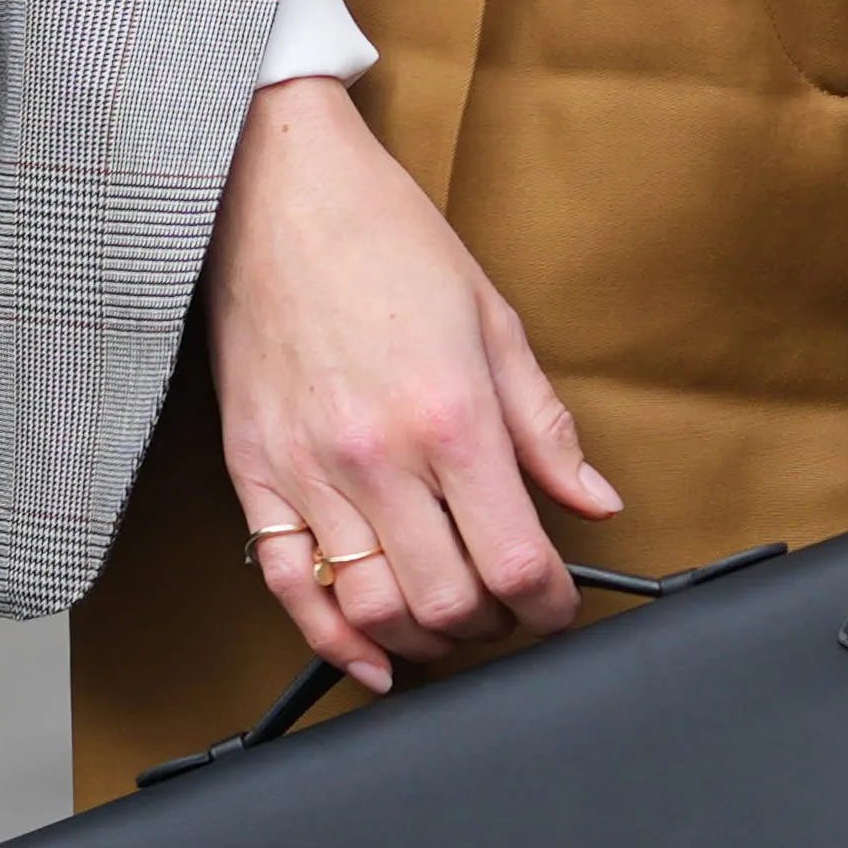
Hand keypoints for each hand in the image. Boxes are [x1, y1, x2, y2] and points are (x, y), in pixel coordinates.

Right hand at [205, 75, 621, 690]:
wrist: (276, 190)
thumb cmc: (385, 238)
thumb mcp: (493, 319)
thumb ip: (544, 426)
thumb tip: (594, 501)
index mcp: (451, 416)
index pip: (516, 561)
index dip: (551, 604)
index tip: (560, 603)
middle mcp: (377, 457)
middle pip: (448, 602)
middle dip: (493, 624)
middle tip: (509, 606)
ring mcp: (308, 471)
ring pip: (371, 610)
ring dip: (423, 636)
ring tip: (449, 618)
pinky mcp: (253, 474)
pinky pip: (287, 586)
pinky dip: (331, 641)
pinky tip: (368, 656)